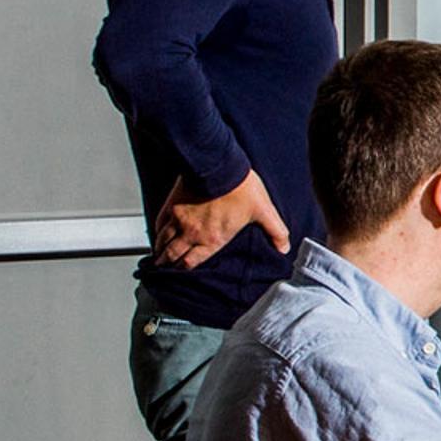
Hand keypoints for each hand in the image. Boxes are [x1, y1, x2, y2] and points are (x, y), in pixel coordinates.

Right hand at [154, 170, 289, 268]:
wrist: (218, 166)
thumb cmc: (240, 187)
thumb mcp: (264, 211)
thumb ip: (275, 231)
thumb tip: (284, 247)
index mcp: (213, 239)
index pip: (192, 263)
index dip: (184, 270)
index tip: (181, 274)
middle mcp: (192, 234)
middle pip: (173, 256)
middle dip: (168, 265)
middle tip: (164, 269)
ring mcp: (179, 220)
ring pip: (163, 242)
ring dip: (160, 252)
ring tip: (158, 258)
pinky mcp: (171, 206)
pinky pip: (158, 224)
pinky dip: (156, 233)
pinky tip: (156, 236)